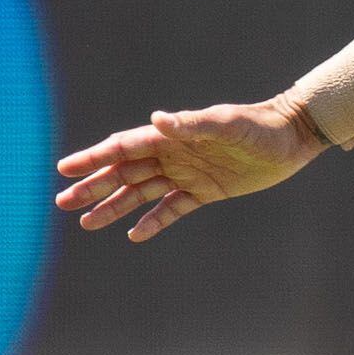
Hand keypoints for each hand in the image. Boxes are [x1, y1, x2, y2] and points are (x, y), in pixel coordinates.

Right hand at [53, 101, 324, 243]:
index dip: (94, 158)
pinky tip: (133, 235)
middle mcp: (173, 155)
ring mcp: (186, 174)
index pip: (123, 147)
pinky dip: (153, 222)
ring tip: (86, 223)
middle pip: (123, 173)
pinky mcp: (205, 192)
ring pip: (141, 193)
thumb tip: (157, 119)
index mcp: (171, 136)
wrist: (291, 138)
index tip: (65, 168)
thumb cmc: (258, 126)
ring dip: (114, 207)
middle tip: (62, 202)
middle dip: (93, 187)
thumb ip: (191, 124)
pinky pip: (172, 210)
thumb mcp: (226, 123)